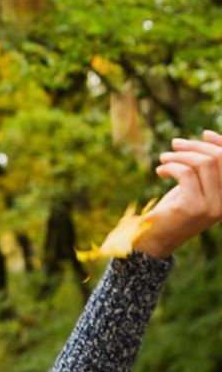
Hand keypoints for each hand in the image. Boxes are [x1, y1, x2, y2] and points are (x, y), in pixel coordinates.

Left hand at [133, 130, 221, 257]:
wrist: (157, 238)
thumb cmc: (175, 209)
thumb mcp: (194, 185)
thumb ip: (203, 167)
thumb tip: (207, 135)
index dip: (221, 144)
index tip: (204, 134)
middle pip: (218, 159)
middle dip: (195, 146)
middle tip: (174, 145)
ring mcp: (212, 206)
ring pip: (202, 164)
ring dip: (180, 155)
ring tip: (164, 158)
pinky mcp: (193, 207)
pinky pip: (185, 173)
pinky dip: (171, 167)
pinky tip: (160, 171)